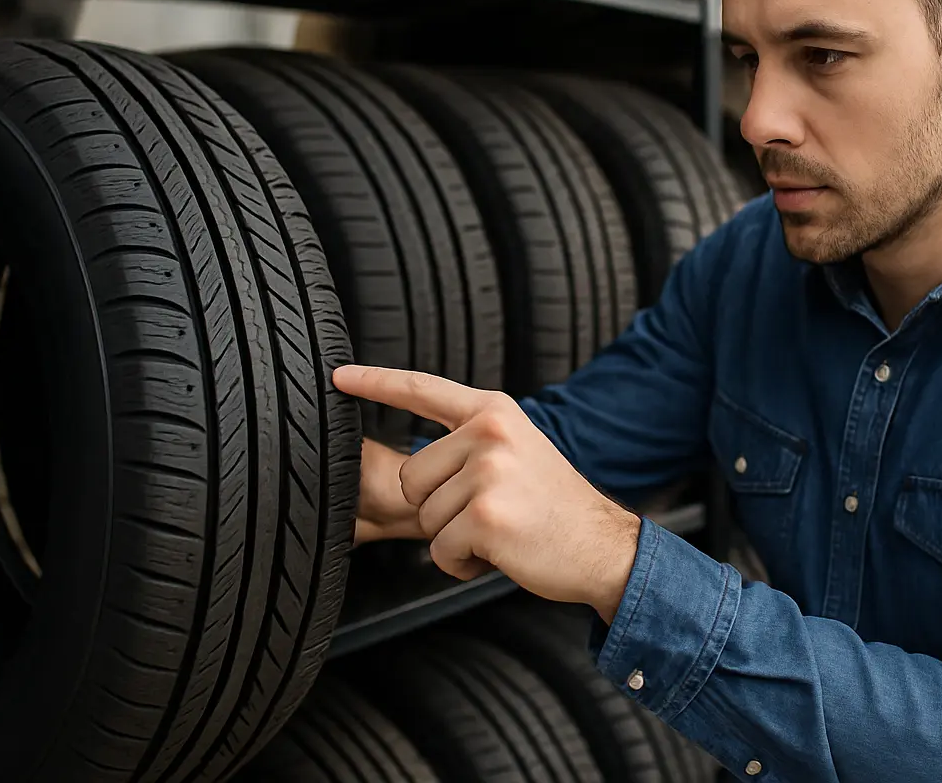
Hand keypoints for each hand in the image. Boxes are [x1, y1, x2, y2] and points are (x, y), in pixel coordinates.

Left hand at [333, 365, 641, 622]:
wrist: (602, 545)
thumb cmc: (553, 506)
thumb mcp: (518, 451)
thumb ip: (471, 443)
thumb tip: (417, 464)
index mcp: (493, 412)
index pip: (422, 388)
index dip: (375, 382)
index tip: (339, 375)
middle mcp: (489, 433)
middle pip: (413, 477)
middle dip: (440, 508)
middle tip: (490, 511)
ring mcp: (488, 472)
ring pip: (425, 517)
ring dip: (454, 537)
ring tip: (500, 530)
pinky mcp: (486, 516)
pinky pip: (440, 550)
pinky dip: (462, 564)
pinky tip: (500, 553)